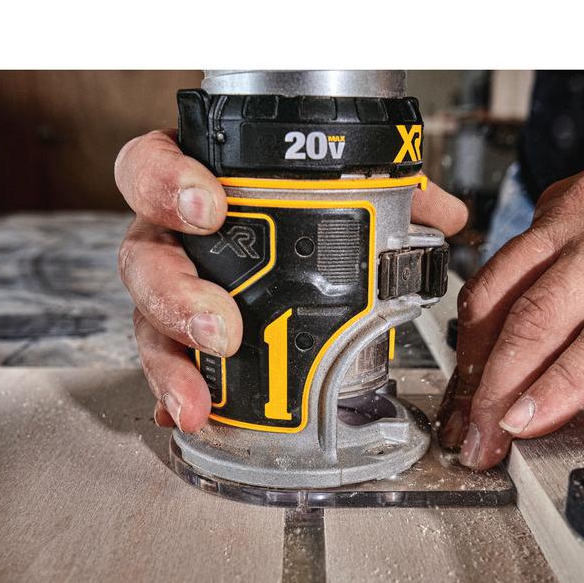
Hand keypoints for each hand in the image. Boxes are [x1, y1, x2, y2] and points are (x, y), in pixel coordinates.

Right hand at [115, 129, 467, 428]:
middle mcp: (172, 239)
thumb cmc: (290, 211)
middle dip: (175, 296)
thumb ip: (388, 191)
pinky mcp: (175, 338)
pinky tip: (192, 415)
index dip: (168, 185)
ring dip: (172, 362)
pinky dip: (176, 395)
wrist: (285, 242)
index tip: (211, 209)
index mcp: (198, 186)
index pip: (152, 167)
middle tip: (221, 326)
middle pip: (142, 259)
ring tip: (200, 397)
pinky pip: (166, 366)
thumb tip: (441, 212)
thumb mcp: (337, 191)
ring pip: (146, 321)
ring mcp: (169, 290)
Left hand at [438, 71, 583, 469]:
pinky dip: (564, 382)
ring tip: (491, 440)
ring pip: (540, 319)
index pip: (496, 289)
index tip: (463, 405)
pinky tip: (540, 415)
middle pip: (500, 307)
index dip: (471, 357)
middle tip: (464, 434)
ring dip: (505, 389)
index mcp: (572, 210)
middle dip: (474, 383)